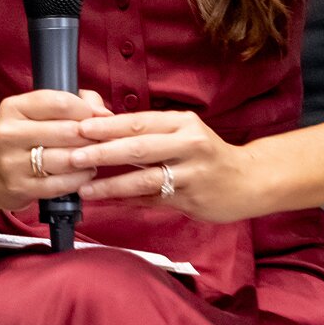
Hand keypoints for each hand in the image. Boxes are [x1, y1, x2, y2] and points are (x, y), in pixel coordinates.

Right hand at [0, 89, 111, 210]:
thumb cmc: (23, 136)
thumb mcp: (37, 111)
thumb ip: (74, 102)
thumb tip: (103, 113)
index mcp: (13, 108)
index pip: (59, 102)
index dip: (85, 109)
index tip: (98, 117)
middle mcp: (9, 133)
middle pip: (66, 131)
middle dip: (90, 135)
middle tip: (102, 138)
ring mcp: (12, 163)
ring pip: (66, 159)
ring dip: (87, 157)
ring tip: (94, 155)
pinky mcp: (20, 188)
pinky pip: (61, 183)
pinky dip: (80, 178)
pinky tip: (85, 172)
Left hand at [69, 110, 256, 223]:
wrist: (249, 180)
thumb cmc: (206, 153)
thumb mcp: (184, 131)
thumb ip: (150, 129)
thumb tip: (103, 123)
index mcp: (183, 123)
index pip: (139, 122)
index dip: (108, 125)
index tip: (81, 127)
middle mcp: (189, 144)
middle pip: (139, 148)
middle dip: (103, 152)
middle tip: (74, 156)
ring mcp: (191, 174)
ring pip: (144, 179)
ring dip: (111, 184)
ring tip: (84, 188)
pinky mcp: (191, 199)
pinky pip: (153, 200)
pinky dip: (128, 202)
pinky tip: (107, 202)